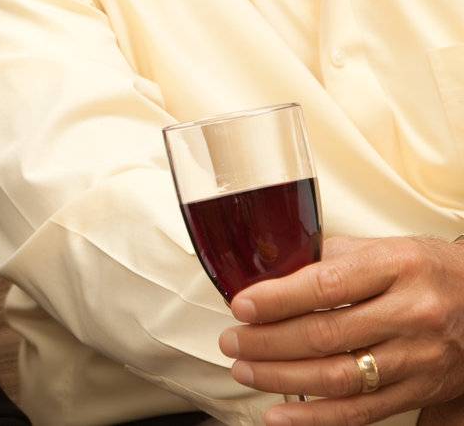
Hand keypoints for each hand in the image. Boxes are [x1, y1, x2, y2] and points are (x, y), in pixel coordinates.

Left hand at [219, 235, 463, 423]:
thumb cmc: (425, 270)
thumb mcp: (383, 249)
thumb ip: (327, 257)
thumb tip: (266, 272)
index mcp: (397, 267)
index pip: (326, 285)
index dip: (277, 299)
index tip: (240, 306)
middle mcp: (412, 313)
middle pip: (326, 335)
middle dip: (268, 342)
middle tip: (232, 341)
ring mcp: (419, 357)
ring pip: (339, 377)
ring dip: (282, 378)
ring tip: (244, 370)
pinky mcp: (421, 391)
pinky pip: (361, 411)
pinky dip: (315, 418)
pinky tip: (279, 415)